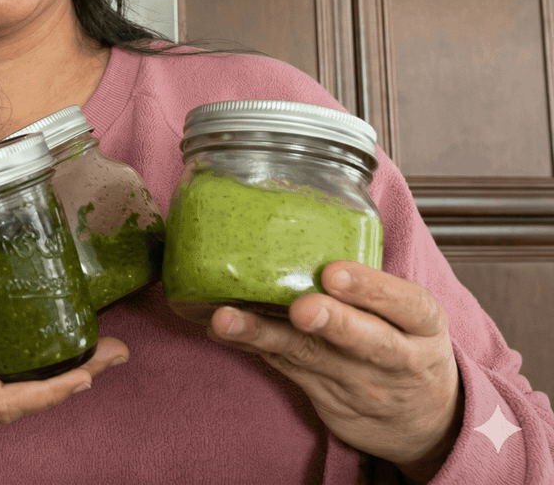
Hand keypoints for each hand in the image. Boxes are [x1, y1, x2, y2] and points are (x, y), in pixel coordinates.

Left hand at [209, 261, 462, 484]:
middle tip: (300, 308)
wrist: (423, 421)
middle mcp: (397, 358)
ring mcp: (360, 383)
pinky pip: (285, 366)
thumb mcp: (412, 315)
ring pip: (310, 356)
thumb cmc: (406, 343)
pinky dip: (252, 344)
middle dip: (331, 322)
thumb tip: (307, 224)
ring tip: (227, 319)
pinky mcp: (326, 396)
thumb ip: (373, 283)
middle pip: (366, 341)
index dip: (371, 288)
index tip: (334, 273)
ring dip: (265, 335)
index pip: (407, 305)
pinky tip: (222, 329)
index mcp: (422, 325)